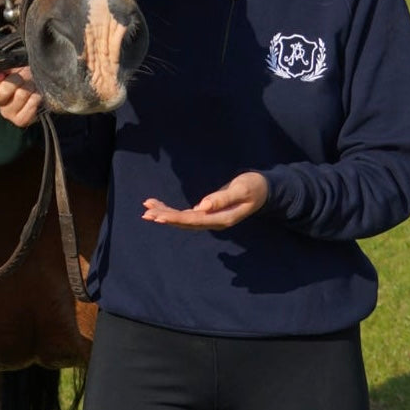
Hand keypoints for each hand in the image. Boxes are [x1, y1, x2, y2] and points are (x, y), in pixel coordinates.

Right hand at [0, 66, 41, 127]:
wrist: (39, 79)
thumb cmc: (21, 71)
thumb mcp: (9, 62)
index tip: (1, 75)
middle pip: (3, 92)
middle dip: (16, 79)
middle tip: (22, 77)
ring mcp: (7, 113)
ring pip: (19, 97)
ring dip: (28, 87)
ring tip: (31, 85)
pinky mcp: (20, 120)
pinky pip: (26, 113)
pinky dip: (34, 100)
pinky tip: (35, 95)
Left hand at [142, 172, 267, 229]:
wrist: (263, 189)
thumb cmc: (254, 187)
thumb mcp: (241, 190)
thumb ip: (223, 198)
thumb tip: (202, 206)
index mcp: (222, 219)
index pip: (194, 220)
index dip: (175, 219)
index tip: (159, 217)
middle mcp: (213, 221)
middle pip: (185, 222)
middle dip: (165, 217)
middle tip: (146, 213)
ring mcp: (210, 218)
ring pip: (183, 219)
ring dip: (165, 214)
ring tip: (147, 209)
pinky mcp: (207, 212)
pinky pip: (186, 214)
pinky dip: (171, 209)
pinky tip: (158, 206)